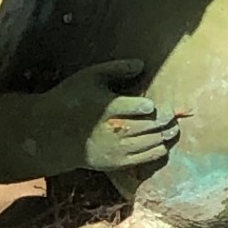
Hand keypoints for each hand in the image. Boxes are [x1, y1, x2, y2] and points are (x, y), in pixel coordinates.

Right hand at [63, 59, 179, 171]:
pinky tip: (160, 140)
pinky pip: (148, 157)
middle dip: (167, 119)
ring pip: (154, 142)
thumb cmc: (71, 99)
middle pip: (153, 125)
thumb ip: (116, 68)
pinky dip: (159, 148)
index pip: (141, 108)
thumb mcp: (89, 77)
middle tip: (175, 114)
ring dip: (166, 134)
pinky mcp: (118, 163)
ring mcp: (117, 149)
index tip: (154, 104)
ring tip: (171, 126)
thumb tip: (142, 64)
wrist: (52, 135)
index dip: (153, 106)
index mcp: (108, 108)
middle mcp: (115, 130)